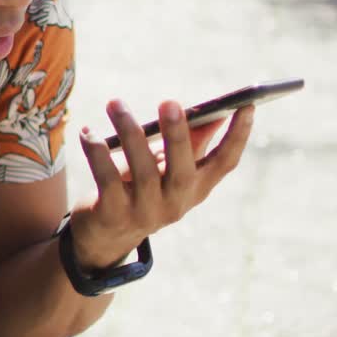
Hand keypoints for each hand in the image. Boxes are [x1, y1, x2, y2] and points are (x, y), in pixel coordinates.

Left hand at [71, 99, 255, 270]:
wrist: (105, 235)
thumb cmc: (142, 188)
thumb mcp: (168, 168)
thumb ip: (190, 143)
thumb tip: (214, 112)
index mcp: (197, 189)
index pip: (225, 163)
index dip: (239, 136)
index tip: (248, 105)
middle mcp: (176, 204)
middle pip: (182, 169)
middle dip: (178, 135)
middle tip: (169, 101)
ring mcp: (146, 212)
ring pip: (142, 171)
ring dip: (129, 133)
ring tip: (116, 104)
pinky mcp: (114, 214)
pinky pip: (107, 180)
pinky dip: (97, 153)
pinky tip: (88, 132)